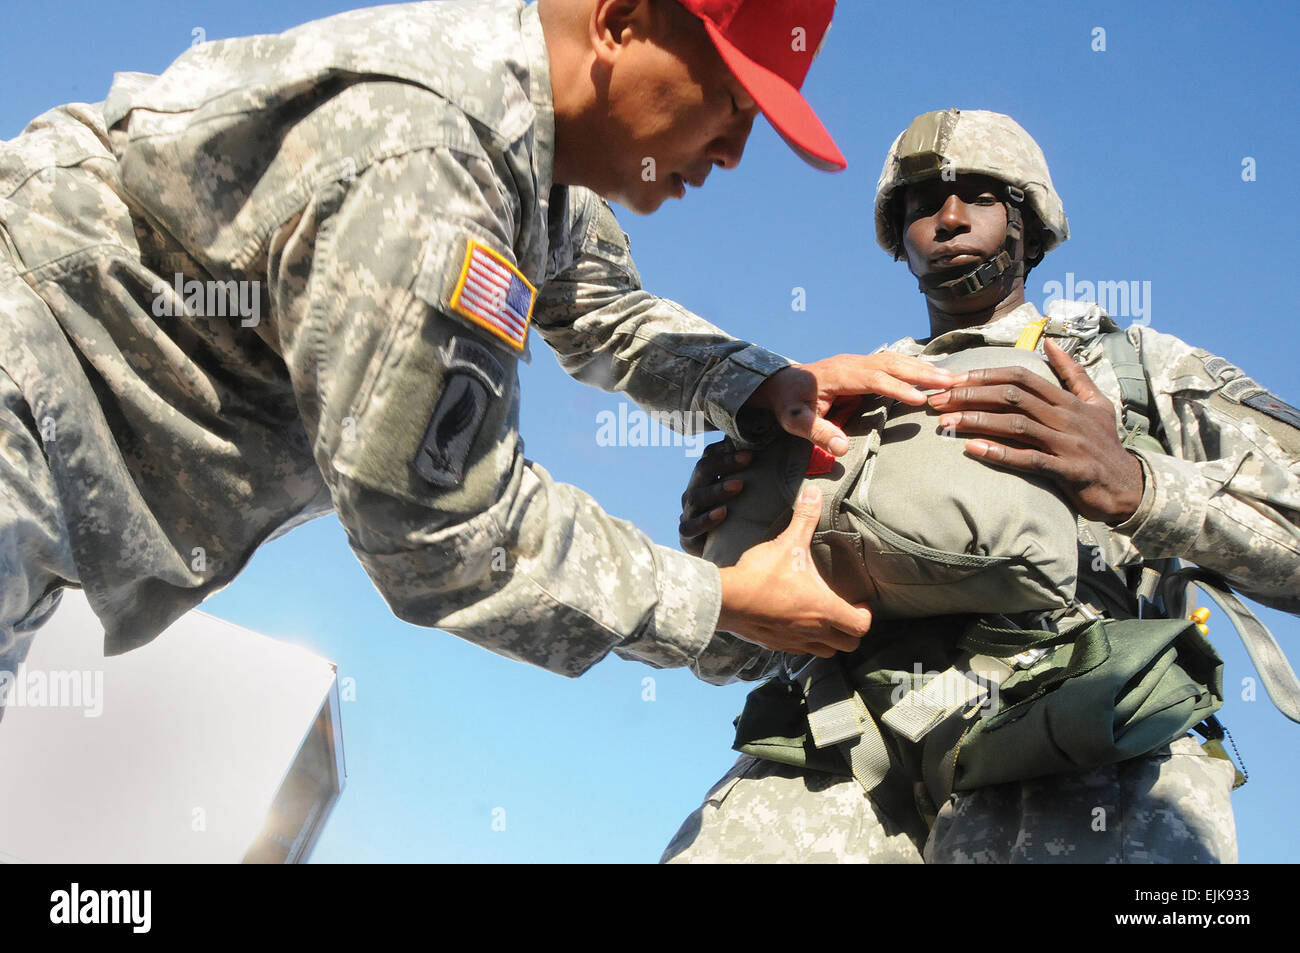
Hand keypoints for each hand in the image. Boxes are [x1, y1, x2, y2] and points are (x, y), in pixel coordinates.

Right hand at [678, 441, 750, 556]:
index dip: (726, 449)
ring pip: (696, 496)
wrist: (723, 557)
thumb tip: (780, 455)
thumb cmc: (739, 522)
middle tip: (748, 459)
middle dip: (725, 462)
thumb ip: (755, 478)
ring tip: (738, 486)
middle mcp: (694, 493)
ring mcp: (688, 514)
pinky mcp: (687, 536)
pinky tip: (722, 513)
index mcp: (706, 480)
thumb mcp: (747, 498)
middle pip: (702, 470)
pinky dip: (706, 519)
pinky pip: (691, 526)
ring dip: (717, 489)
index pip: (709, 456)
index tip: (750, 448)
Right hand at [717, 485, 872, 657]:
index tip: (858, 602)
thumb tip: (814, 490)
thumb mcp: (787, 543)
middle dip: (850, 630)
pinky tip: (794, 623)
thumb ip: (804, 518)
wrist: (727, 600)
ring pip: (825, 652)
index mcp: (824, 609)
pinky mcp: (775, 646)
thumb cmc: (762, 575)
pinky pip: (799, 650)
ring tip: (821, 618)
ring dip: (829, 638)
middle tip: (843, 610)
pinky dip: (804, 640)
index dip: (865, 615)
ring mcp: (795, 642)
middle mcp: (814, 631)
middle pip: (849, 645)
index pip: (861, 625)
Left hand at [749, 353, 957, 457]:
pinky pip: (892, 363)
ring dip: (922, 368)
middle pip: (892, 364)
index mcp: (839, 374)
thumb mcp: (795, 420)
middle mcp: (852, 362)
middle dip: (921, 373)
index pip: (874, 379)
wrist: (781, 384)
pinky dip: (914, 366)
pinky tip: (931, 372)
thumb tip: (841, 448)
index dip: (897, 388)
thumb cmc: (789, 403)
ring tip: (950, 377)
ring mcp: (859, 361)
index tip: (921, 399)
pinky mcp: (863, 366)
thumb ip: (816, 432)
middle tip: (951, 382)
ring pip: (896, 361)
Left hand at [927, 339, 1145, 523]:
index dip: (986, 375)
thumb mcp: (1096, 403)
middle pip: (1012, 397)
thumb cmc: (1104, 444)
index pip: (1022, 377)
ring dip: (977, 422)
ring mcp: (1067, 443)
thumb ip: (1073, 374)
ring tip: (945, 424)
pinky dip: (1000, 453)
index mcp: (1068, 400)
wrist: (1129, 486)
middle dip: (971, 396)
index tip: (953, 379)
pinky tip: (972, 450)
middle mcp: (1066, 417)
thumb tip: (1052, 342)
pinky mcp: (1068, 470)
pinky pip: (1029, 459)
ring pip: (1016, 425)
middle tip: (938, 401)